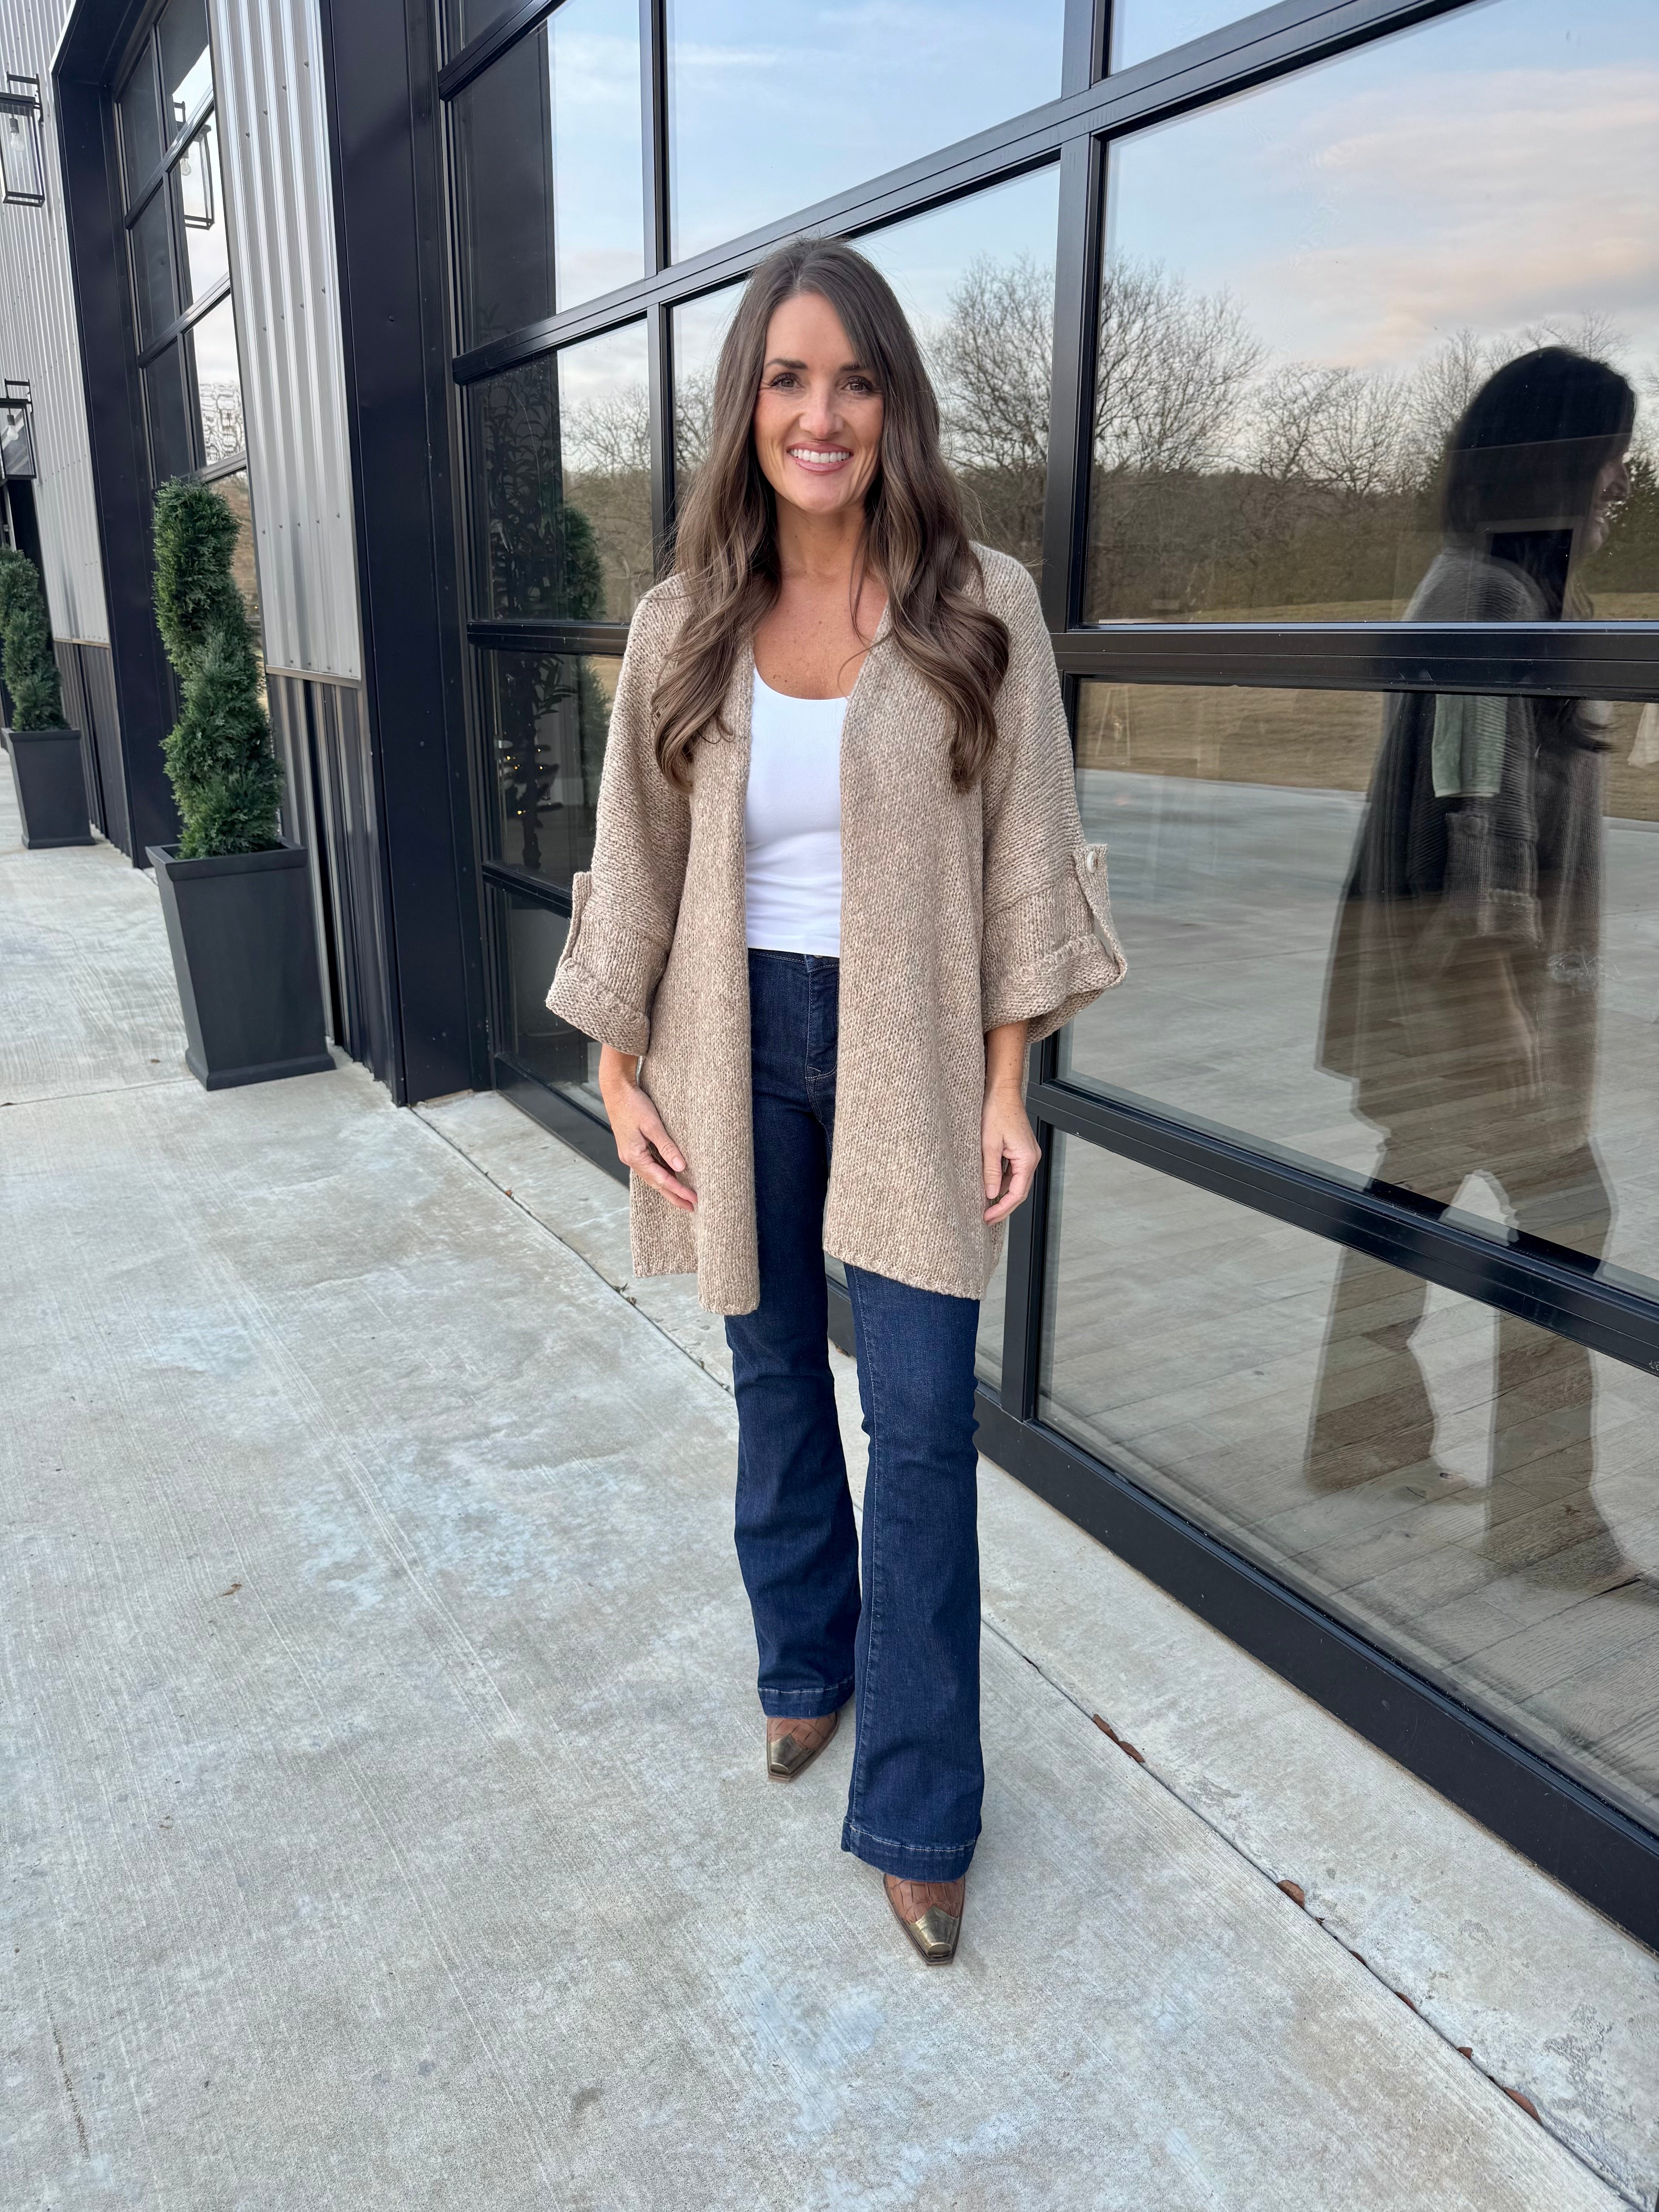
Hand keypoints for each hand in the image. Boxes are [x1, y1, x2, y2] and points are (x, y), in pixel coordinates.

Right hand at [597, 1045, 695, 1212]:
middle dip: (673, 1196)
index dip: (678, 1190)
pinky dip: (661, 1175)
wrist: (616, 1089)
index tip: (694, 1200)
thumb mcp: (652, 1125)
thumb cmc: (633, 1104)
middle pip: (655, 1183)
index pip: (661, 1179)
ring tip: (683, 1198)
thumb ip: (667, 1147)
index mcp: (634, 1156)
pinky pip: (649, 1167)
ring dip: (668, 1187)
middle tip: (691, 1207)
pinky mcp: (633, 1148)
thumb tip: (681, 1167)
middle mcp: (631, 1159)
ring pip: (652, 1177)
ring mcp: (631, 1154)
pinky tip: (670, 1178)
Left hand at [982, 1081, 1040, 1224]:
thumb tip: (991, 1195)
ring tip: (986, 1206)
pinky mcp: (1020, 1149)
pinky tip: (990, 1187)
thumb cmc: (996, 1112)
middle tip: (986, 1218)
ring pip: (1016, 1182)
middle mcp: (1031, 1158)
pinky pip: (1013, 1172)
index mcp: (1027, 1159)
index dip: (1002, 1209)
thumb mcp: (989, 1145)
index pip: (1017, 1194)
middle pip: (1019, 1191)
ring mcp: (1027, 1154)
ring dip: (1002, 1195)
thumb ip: (990, 1171)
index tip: (988, 1218)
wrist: (1002, 1092)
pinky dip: (1002, 1182)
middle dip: (1003, 1207)